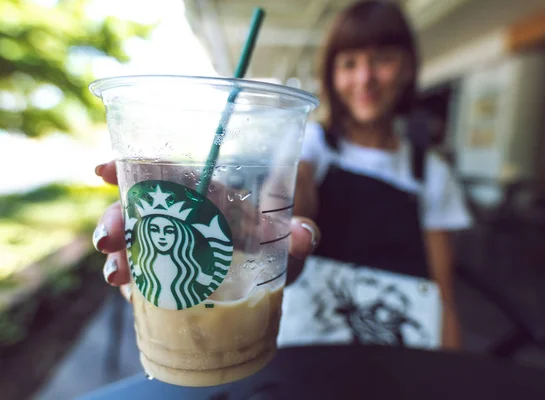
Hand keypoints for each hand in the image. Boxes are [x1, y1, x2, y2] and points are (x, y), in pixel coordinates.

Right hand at [93, 161, 319, 299]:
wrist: (284, 256)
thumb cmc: (283, 230)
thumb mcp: (292, 227)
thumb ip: (299, 231)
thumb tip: (304, 236)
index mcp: (209, 193)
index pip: (166, 173)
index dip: (133, 167)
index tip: (100, 169)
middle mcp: (186, 215)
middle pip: (142, 210)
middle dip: (117, 220)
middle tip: (108, 240)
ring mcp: (177, 244)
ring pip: (138, 243)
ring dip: (120, 256)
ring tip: (116, 276)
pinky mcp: (176, 271)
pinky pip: (148, 273)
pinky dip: (134, 282)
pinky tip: (128, 293)